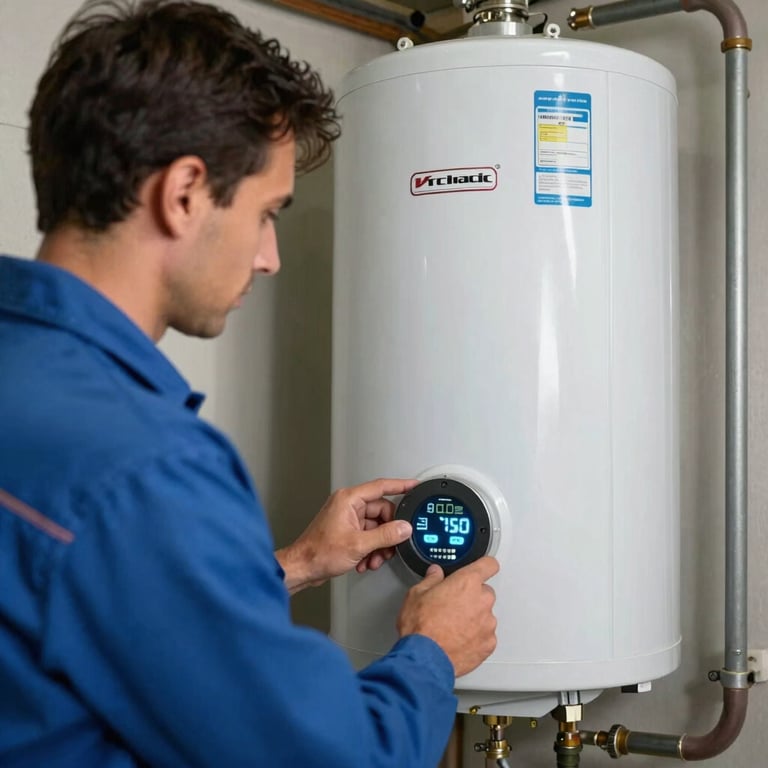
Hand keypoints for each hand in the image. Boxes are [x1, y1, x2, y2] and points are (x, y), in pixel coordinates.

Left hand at [275, 477, 416, 593]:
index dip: (401, 485)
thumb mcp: (358, 545)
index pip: (381, 487)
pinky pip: (368, 535)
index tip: (414, 485)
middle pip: (381, 512)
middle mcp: (348, 505)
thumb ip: (385, 535)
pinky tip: (365, 561)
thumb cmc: (319, 553)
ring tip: (373, 559)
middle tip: (389, 547)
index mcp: (349, 499)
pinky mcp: (347, 531)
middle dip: (387, 533)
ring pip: (376, 527)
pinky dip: (370, 549)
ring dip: (378, 545)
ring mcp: (347, 518)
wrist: (302, 568)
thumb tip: (404, 528)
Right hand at [396, 556, 498, 677]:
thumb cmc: (421, 626)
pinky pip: (486, 635)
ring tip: (453, 627)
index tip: (483, 568)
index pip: (489, 565)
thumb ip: (431, 579)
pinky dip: (476, 637)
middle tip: (454, 605)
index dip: (485, 566)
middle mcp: (482, 600)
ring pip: (485, 615)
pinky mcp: (489, 644)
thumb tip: (435, 573)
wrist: (424, 658)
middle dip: (472, 596)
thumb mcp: (416, 594)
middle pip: (485, 591)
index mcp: (467, 582)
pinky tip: (458, 640)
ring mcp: (488, 623)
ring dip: (474, 618)